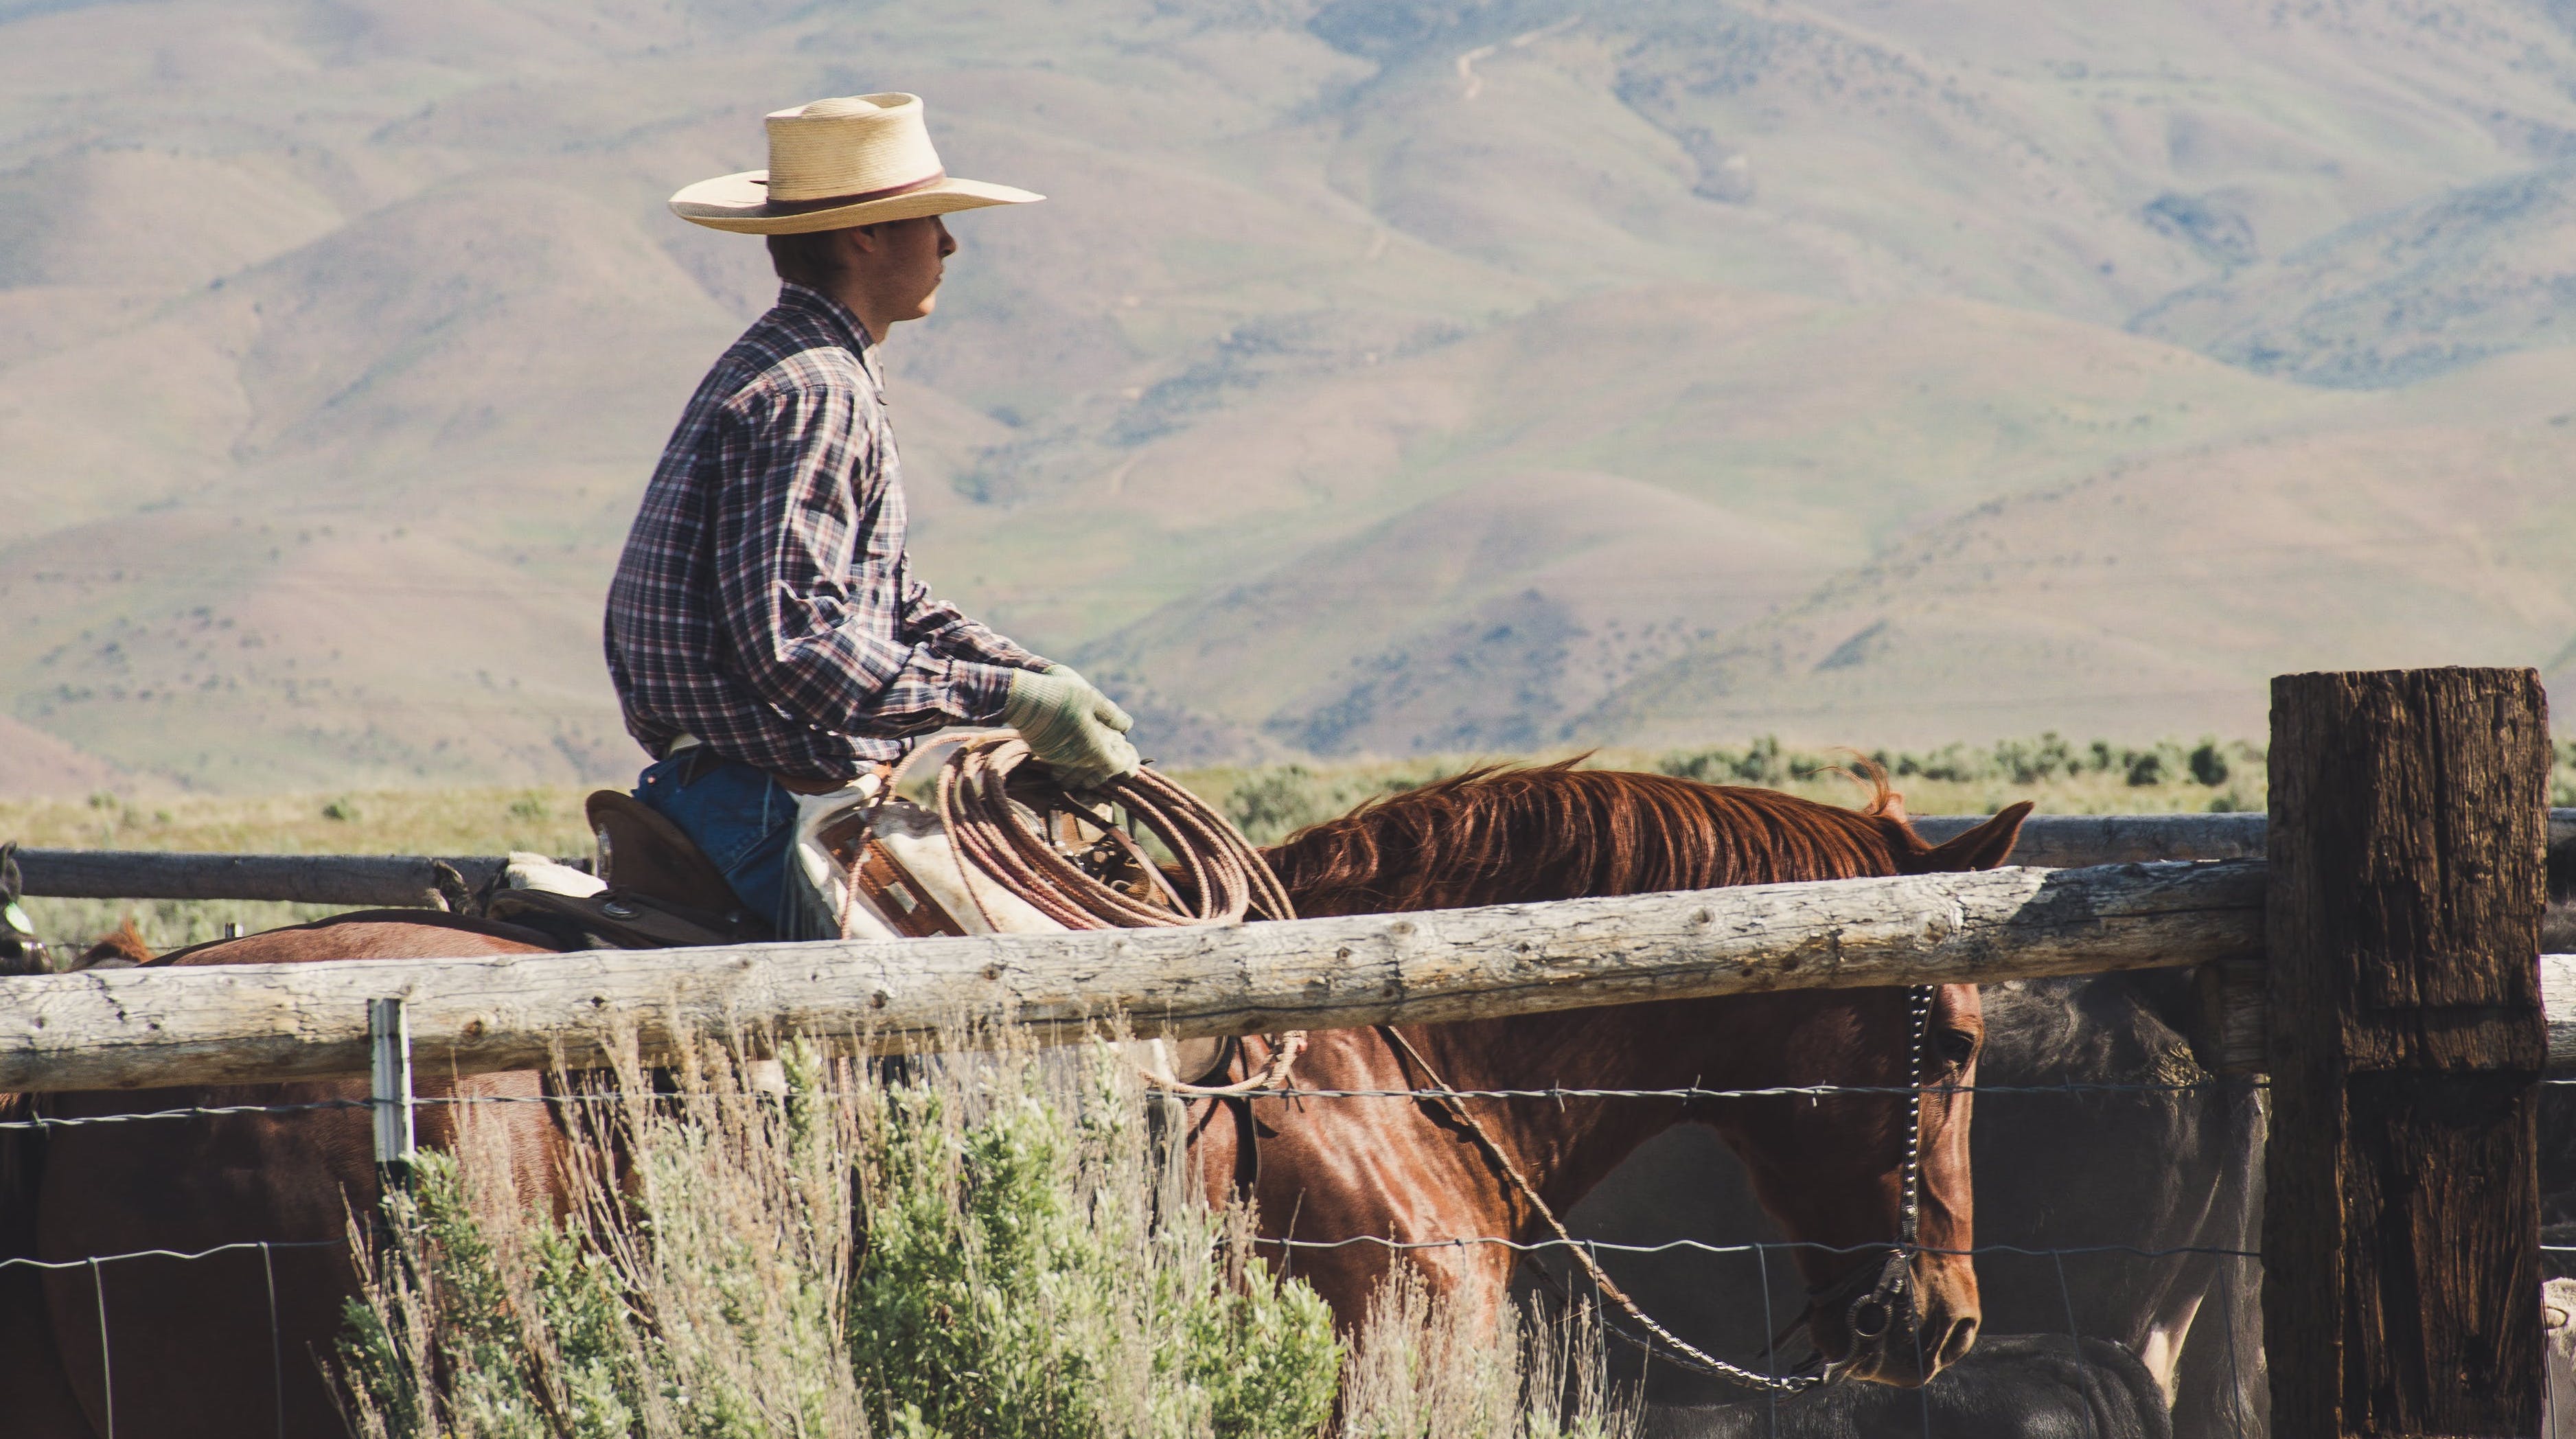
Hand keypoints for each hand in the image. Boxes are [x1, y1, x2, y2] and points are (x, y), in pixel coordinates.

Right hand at [1003, 667, 1138, 787]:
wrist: (1022, 697)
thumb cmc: (1061, 696)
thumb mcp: (1093, 699)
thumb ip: (1112, 715)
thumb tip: (1126, 727)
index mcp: (1093, 749)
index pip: (1116, 766)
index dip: (1127, 764)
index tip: (1130, 758)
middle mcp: (1076, 760)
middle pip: (1097, 776)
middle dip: (1108, 769)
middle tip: (1114, 755)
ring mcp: (1057, 758)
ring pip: (1078, 774)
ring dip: (1088, 768)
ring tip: (1095, 753)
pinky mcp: (1043, 752)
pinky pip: (1062, 765)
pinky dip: (1072, 762)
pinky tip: (1075, 745)